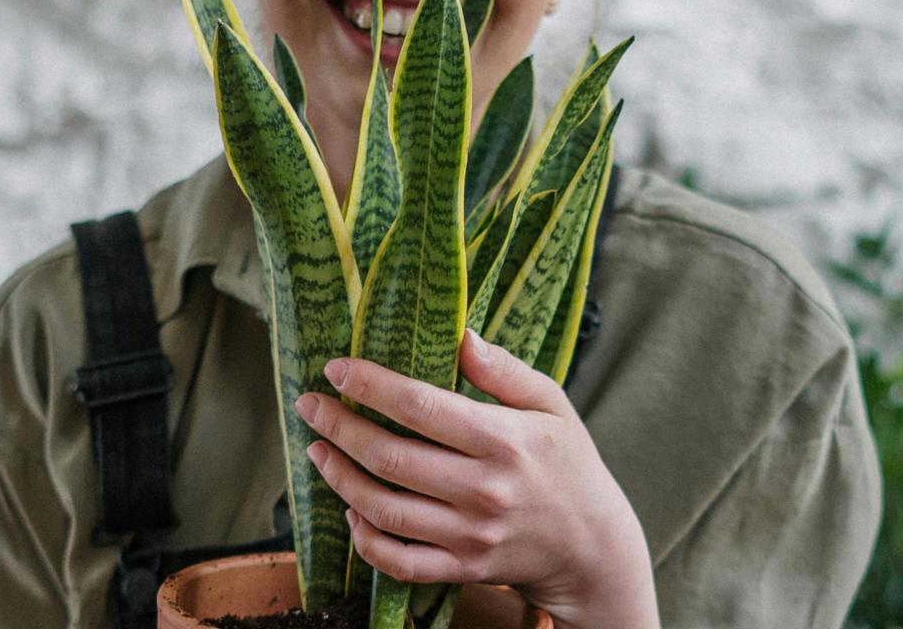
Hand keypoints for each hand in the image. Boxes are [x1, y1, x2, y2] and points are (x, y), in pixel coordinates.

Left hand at [290, 329, 660, 628]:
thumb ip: (505, 370)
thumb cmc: (568, 463)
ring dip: (340, 478)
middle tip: (310, 405)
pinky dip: (366, 539)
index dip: (372, 385)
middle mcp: (484, 490)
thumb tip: (461, 335)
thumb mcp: (551, 404)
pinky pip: (399, 562)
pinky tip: (351, 509)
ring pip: (385, 510)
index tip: (337, 367)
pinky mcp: (463, 567)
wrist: (592, 545)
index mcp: (504, 441)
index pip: (423, 408)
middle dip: (340, 427)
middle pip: (392, 458)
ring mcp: (470, 535)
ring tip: (318, 450)